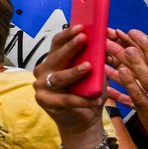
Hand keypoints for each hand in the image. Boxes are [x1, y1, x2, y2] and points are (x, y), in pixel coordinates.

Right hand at [33, 25, 105, 146]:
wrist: (82, 121)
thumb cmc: (87, 94)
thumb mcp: (94, 75)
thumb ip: (96, 61)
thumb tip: (106, 44)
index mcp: (53, 61)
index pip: (57, 43)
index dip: (68, 34)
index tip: (82, 27)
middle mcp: (44, 71)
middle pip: (56, 56)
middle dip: (71, 47)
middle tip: (84, 39)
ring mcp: (42, 86)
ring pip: (59, 77)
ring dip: (74, 72)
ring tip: (88, 67)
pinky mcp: (45, 101)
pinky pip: (66, 99)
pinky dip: (82, 99)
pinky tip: (95, 99)